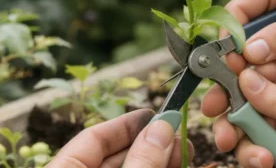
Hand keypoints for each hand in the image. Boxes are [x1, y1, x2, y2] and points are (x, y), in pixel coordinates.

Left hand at [45, 109, 193, 167]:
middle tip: (178, 134)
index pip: (92, 138)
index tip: (155, 113)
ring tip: (183, 152)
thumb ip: (142, 161)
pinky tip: (173, 166)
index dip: (126, 123)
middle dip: (150, 143)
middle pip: (115, 155)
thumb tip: (163, 126)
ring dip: (157, 159)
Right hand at [201, 64, 275, 167]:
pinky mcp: (269, 143)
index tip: (219, 73)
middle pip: (242, 95)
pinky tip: (267, 162)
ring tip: (256, 156)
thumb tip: (245, 77)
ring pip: (240, 123)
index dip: (237, 69)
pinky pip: (248, 145)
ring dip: (239, 138)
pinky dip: (251, 155)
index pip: (260, 66)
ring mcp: (273, 121)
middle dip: (228, 107)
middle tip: (213, 114)